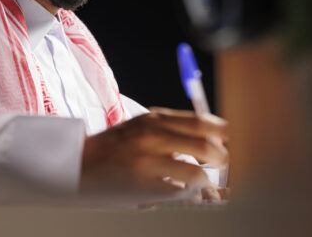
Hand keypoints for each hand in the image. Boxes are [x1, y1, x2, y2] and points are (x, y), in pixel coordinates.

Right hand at [80, 107, 228, 194]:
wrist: (78, 163)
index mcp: (154, 118)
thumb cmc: (115, 146)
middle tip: (224, 163)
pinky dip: (186, 193)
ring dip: (205, 179)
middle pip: (207, 146)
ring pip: (197, 173)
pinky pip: (179, 192)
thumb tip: (213, 134)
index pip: (202, 122)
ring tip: (202, 179)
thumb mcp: (141, 125)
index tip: (233, 140)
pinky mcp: (141, 185)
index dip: (225, 133)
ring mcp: (146, 162)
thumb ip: (172, 126)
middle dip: (223, 158)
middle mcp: (151, 136)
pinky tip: (180, 189)